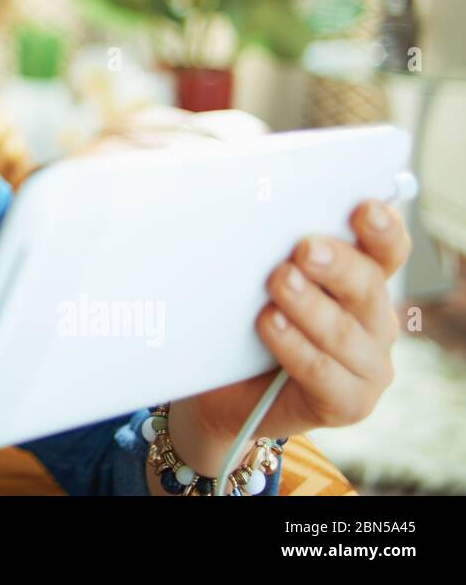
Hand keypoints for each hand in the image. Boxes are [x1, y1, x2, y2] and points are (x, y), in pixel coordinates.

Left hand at [175, 199, 410, 474]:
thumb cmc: (243, 321)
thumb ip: (270, 249)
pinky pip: (321, 372)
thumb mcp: (256, 278)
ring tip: (280, 281)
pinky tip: (268, 323)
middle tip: (305, 247)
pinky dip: (293, 346)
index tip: (362, 207)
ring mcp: (368, 365)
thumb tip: (252, 208)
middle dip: (337, 264)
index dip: (381, 229)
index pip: (387, 250)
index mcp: (364, 280)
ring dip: (310, 305)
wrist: (223, 391)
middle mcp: (375, 320)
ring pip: (344, 331)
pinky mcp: (349, 403)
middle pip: (368, 286)